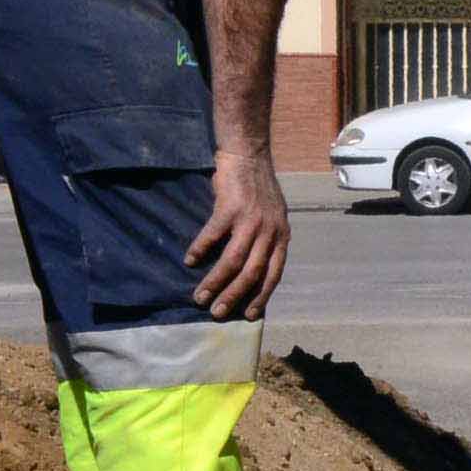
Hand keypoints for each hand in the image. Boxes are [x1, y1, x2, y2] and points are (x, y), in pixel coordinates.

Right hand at [187, 153, 288, 317]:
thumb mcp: (272, 217)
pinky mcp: (230, 207)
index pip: (274, 274)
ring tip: (200, 297)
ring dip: (215, 281)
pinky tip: (190, 261)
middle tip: (217, 313)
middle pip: (252, 273)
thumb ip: (266, 240)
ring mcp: (250, 220)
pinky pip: (213, 236)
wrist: (248, 154)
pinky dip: (200, 250)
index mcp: (281, 236)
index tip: (250, 315)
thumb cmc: (256, 188)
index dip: (262, 296)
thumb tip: (251, 270)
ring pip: (233, 260)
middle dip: (234, 296)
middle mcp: (269, 231)